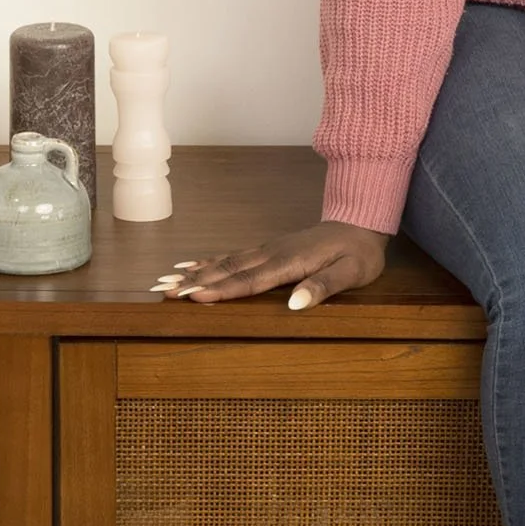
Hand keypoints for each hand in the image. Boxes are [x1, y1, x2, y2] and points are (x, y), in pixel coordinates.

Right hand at [154, 220, 390, 309]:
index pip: (251, 280)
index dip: (222, 290)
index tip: (194, 297)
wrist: (360, 221)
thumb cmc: (359, 253)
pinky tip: (189, 266)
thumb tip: (295, 304)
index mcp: (291, 262)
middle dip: (194, 282)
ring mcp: (268, 249)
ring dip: (194, 272)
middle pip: (228, 270)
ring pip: (225, 262)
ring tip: (165, 280)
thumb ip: (324, 287)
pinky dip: (208, 261)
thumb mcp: (352, 273)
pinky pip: (232, 256)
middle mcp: (273, 254)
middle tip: (163, 292)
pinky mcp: (267, 249)